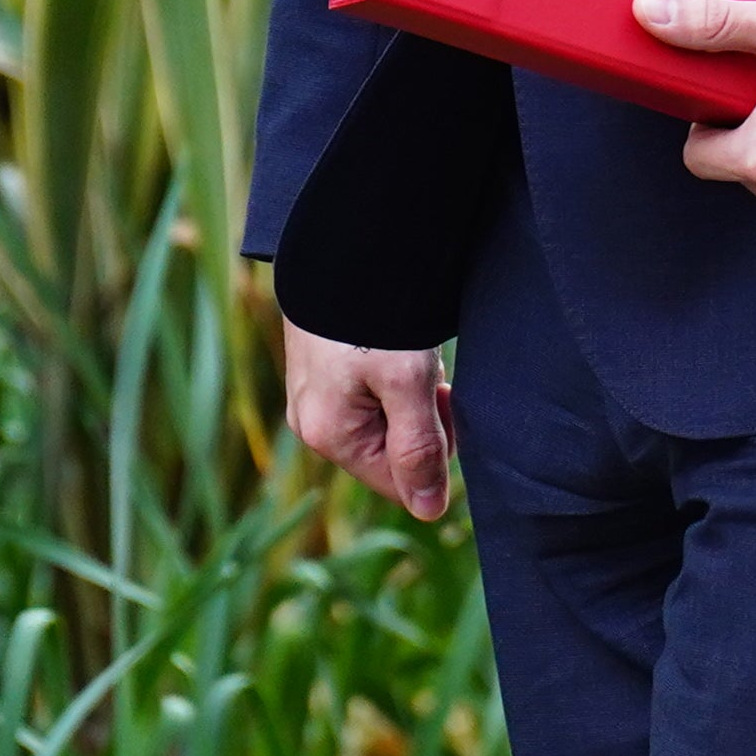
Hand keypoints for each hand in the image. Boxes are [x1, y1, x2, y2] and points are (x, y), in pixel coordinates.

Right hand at [280, 315, 455, 519]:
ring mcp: (310, 396)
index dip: (437, 452)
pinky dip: (393, 375)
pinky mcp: (318, 370)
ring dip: (410, 393)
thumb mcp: (408, 382)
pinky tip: (395, 343)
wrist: (340, 243)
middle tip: (430, 371)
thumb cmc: (373, 314)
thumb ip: (419, 450)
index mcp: (328, 435)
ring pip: (384, 420)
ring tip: (411, 351)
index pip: (399, 483)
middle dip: (422, 418)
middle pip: (390, 451)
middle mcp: (311, 423)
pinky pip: (368, 394)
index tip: (444, 399)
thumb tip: (428, 512)